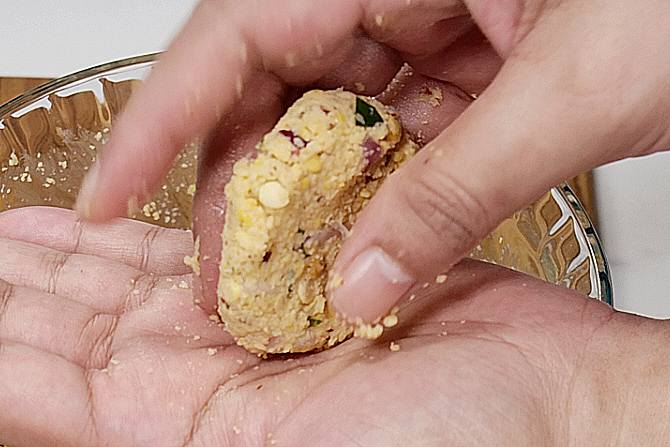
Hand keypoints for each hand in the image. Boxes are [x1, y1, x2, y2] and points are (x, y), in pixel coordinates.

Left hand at [1, 207, 668, 446]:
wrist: (549, 404)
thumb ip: (153, 433)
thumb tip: (44, 415)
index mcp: (194, 433)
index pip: (59, 384)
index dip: (4, 336)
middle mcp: (219, 379)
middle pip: (94, 320)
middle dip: (33, 280)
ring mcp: (263, 322)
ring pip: (148, 273)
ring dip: (88, 246)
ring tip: (35, 221)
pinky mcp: (307, 279)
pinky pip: (222, 238)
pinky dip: (175, 220)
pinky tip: (134, 210)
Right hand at [73, 0, 669, 322]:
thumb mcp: (574, 94)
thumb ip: (462, 194)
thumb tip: (368, 281)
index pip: (238, 32)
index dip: (162, 115)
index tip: (108, 186)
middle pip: (273, 85)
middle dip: (245, 182)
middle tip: (226, 265)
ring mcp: (429, 23)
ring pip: (331, 119)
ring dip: (313, 199)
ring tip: (292, 267)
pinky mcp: (464, 66)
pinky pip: (392, 134)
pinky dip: (377, 191)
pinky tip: (369, 240)